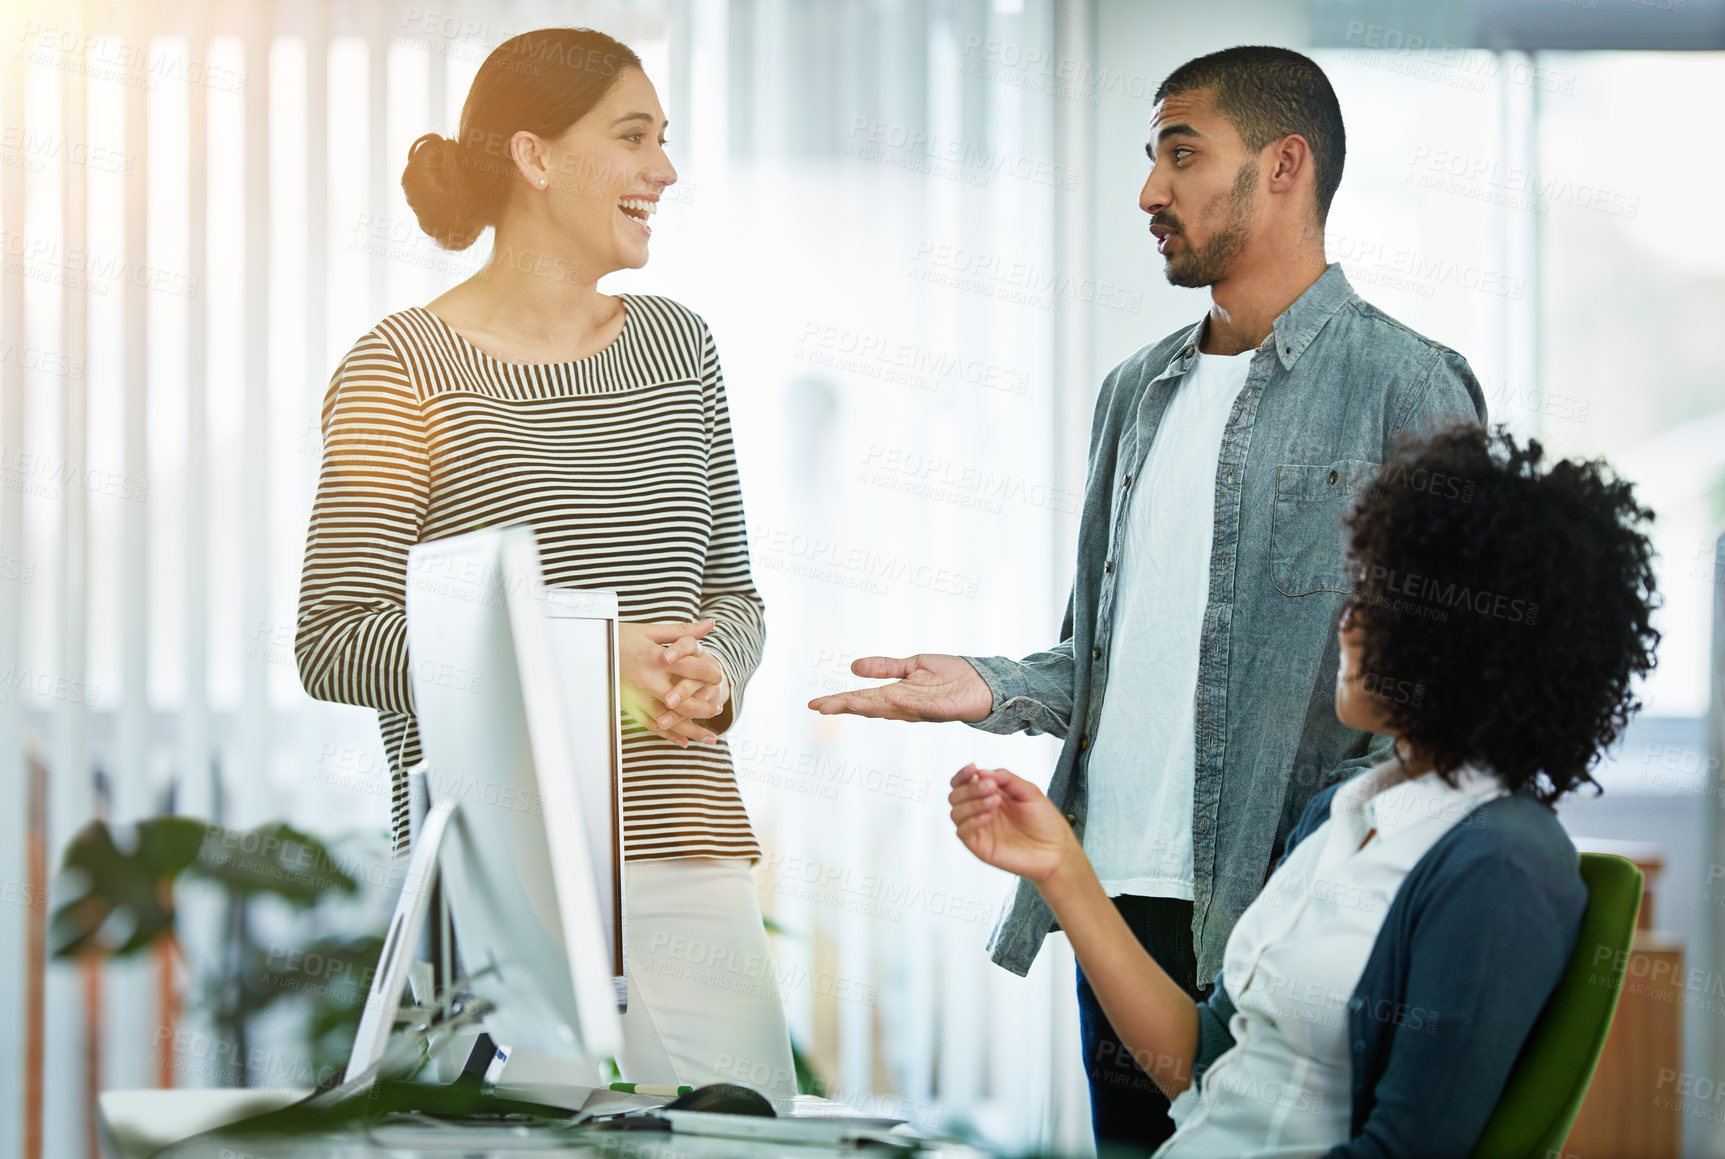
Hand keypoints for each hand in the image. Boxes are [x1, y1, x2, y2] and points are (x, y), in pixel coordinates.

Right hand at [618, 619, 729, 747]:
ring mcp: (638, 696)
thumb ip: (682, 631)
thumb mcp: (650, 631)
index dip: (709, 673)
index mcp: (656, 658)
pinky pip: (651, 725)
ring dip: (692, 729)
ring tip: (710, 737)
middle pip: (684, 699)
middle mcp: (648, 680)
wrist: (586, 649)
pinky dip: (669, 735)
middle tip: (718, 710)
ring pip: (670, 718)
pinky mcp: (629, 707)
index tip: (719, 677)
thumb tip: (711, 624)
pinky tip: (683, 742)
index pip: (691, 667)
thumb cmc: (619, 637)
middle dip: (704, 707)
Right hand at [807, 653, 992, 721]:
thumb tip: (853, 667)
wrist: (985, 682)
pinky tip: (888, 697)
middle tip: (819, 707)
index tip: (813, 704)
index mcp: (896, 696)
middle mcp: (905, 706)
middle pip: (870, 707)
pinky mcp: (943, 710)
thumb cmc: (951, 675)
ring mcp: (923, 710)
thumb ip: (885, 668)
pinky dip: (904, 703)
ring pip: (891, 710)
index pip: (862, 699)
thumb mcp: (913, 665)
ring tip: (847, 702)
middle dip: (845, 706)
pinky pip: (922, 707)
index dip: (838, 702)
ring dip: (868, 706)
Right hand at [948, 764, 1079, 885]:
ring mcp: (979, 829)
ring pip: (955, 813)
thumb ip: (1006, 778)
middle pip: (955, 796)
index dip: (963, 774)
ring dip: (972, 803)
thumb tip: (980, 772)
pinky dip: (972, 821)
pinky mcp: (979, 846)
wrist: (1057, 850)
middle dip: (970, 788)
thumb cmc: (1045, 822)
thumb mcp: (1029, 791)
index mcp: (990, 795)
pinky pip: (962, 832)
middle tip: (991, 787)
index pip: (964, 782)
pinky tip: (989, 816)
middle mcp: (980, 811)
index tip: (972, 768)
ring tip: (995, 801)